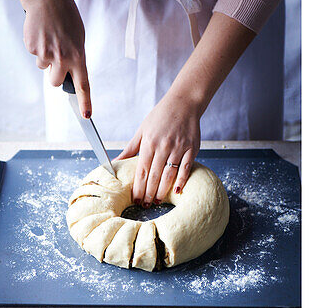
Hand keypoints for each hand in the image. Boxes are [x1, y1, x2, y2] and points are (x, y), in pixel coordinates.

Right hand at [21, 0, 91, 117]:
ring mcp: (46, 54)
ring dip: (45, 56)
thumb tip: (64, 72)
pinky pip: (35, 55)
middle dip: (54, 74)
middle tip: (56, 56)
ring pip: (44, 66)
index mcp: (77, 54)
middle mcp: (62, 57)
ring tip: (49, 36)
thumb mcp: (76, 35)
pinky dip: (37, 46)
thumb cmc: (64, 15)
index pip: (83, 83)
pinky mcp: (33, 48)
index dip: (85, 101)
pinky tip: (41, 32)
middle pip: (56, 82)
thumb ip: (73, 55)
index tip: (87, 116)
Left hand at [118, 90, 202, 205]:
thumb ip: (130, 148)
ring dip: (162, 191)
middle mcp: (163, 147)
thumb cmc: (161, 116)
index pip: (141, 171)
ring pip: (169, 175)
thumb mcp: (142, 130)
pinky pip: (186, 168)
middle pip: (154, 176)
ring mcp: (179, 148)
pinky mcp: (192, 148)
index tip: (135, 199)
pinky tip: (176, 191)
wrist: (184, 102)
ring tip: (156, 201)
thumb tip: (116, 161)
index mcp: (149, 144)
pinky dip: (182, 180)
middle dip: (148, 193)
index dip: (137, 188)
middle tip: (144, 205)